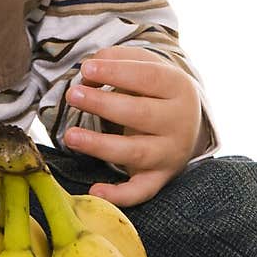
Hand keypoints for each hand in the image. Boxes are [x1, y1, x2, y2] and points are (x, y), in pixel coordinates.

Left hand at [62, 44, 202, 205]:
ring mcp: (170, 153)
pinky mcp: (160, 178)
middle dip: (103, 105)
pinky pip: (141, 191)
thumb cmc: (154, 87)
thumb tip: (88, 72)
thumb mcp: (143, 65)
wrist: (186, 121)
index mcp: (178, 87)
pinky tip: (95, 190)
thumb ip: (116, 60)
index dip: (116, 72)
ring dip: (101, 145)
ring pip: (136, 153)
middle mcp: (179, 122)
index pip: (149, 77)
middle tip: (72, 94)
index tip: (86, 68)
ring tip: (70, 136)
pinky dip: (120, 196)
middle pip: (141, 114)